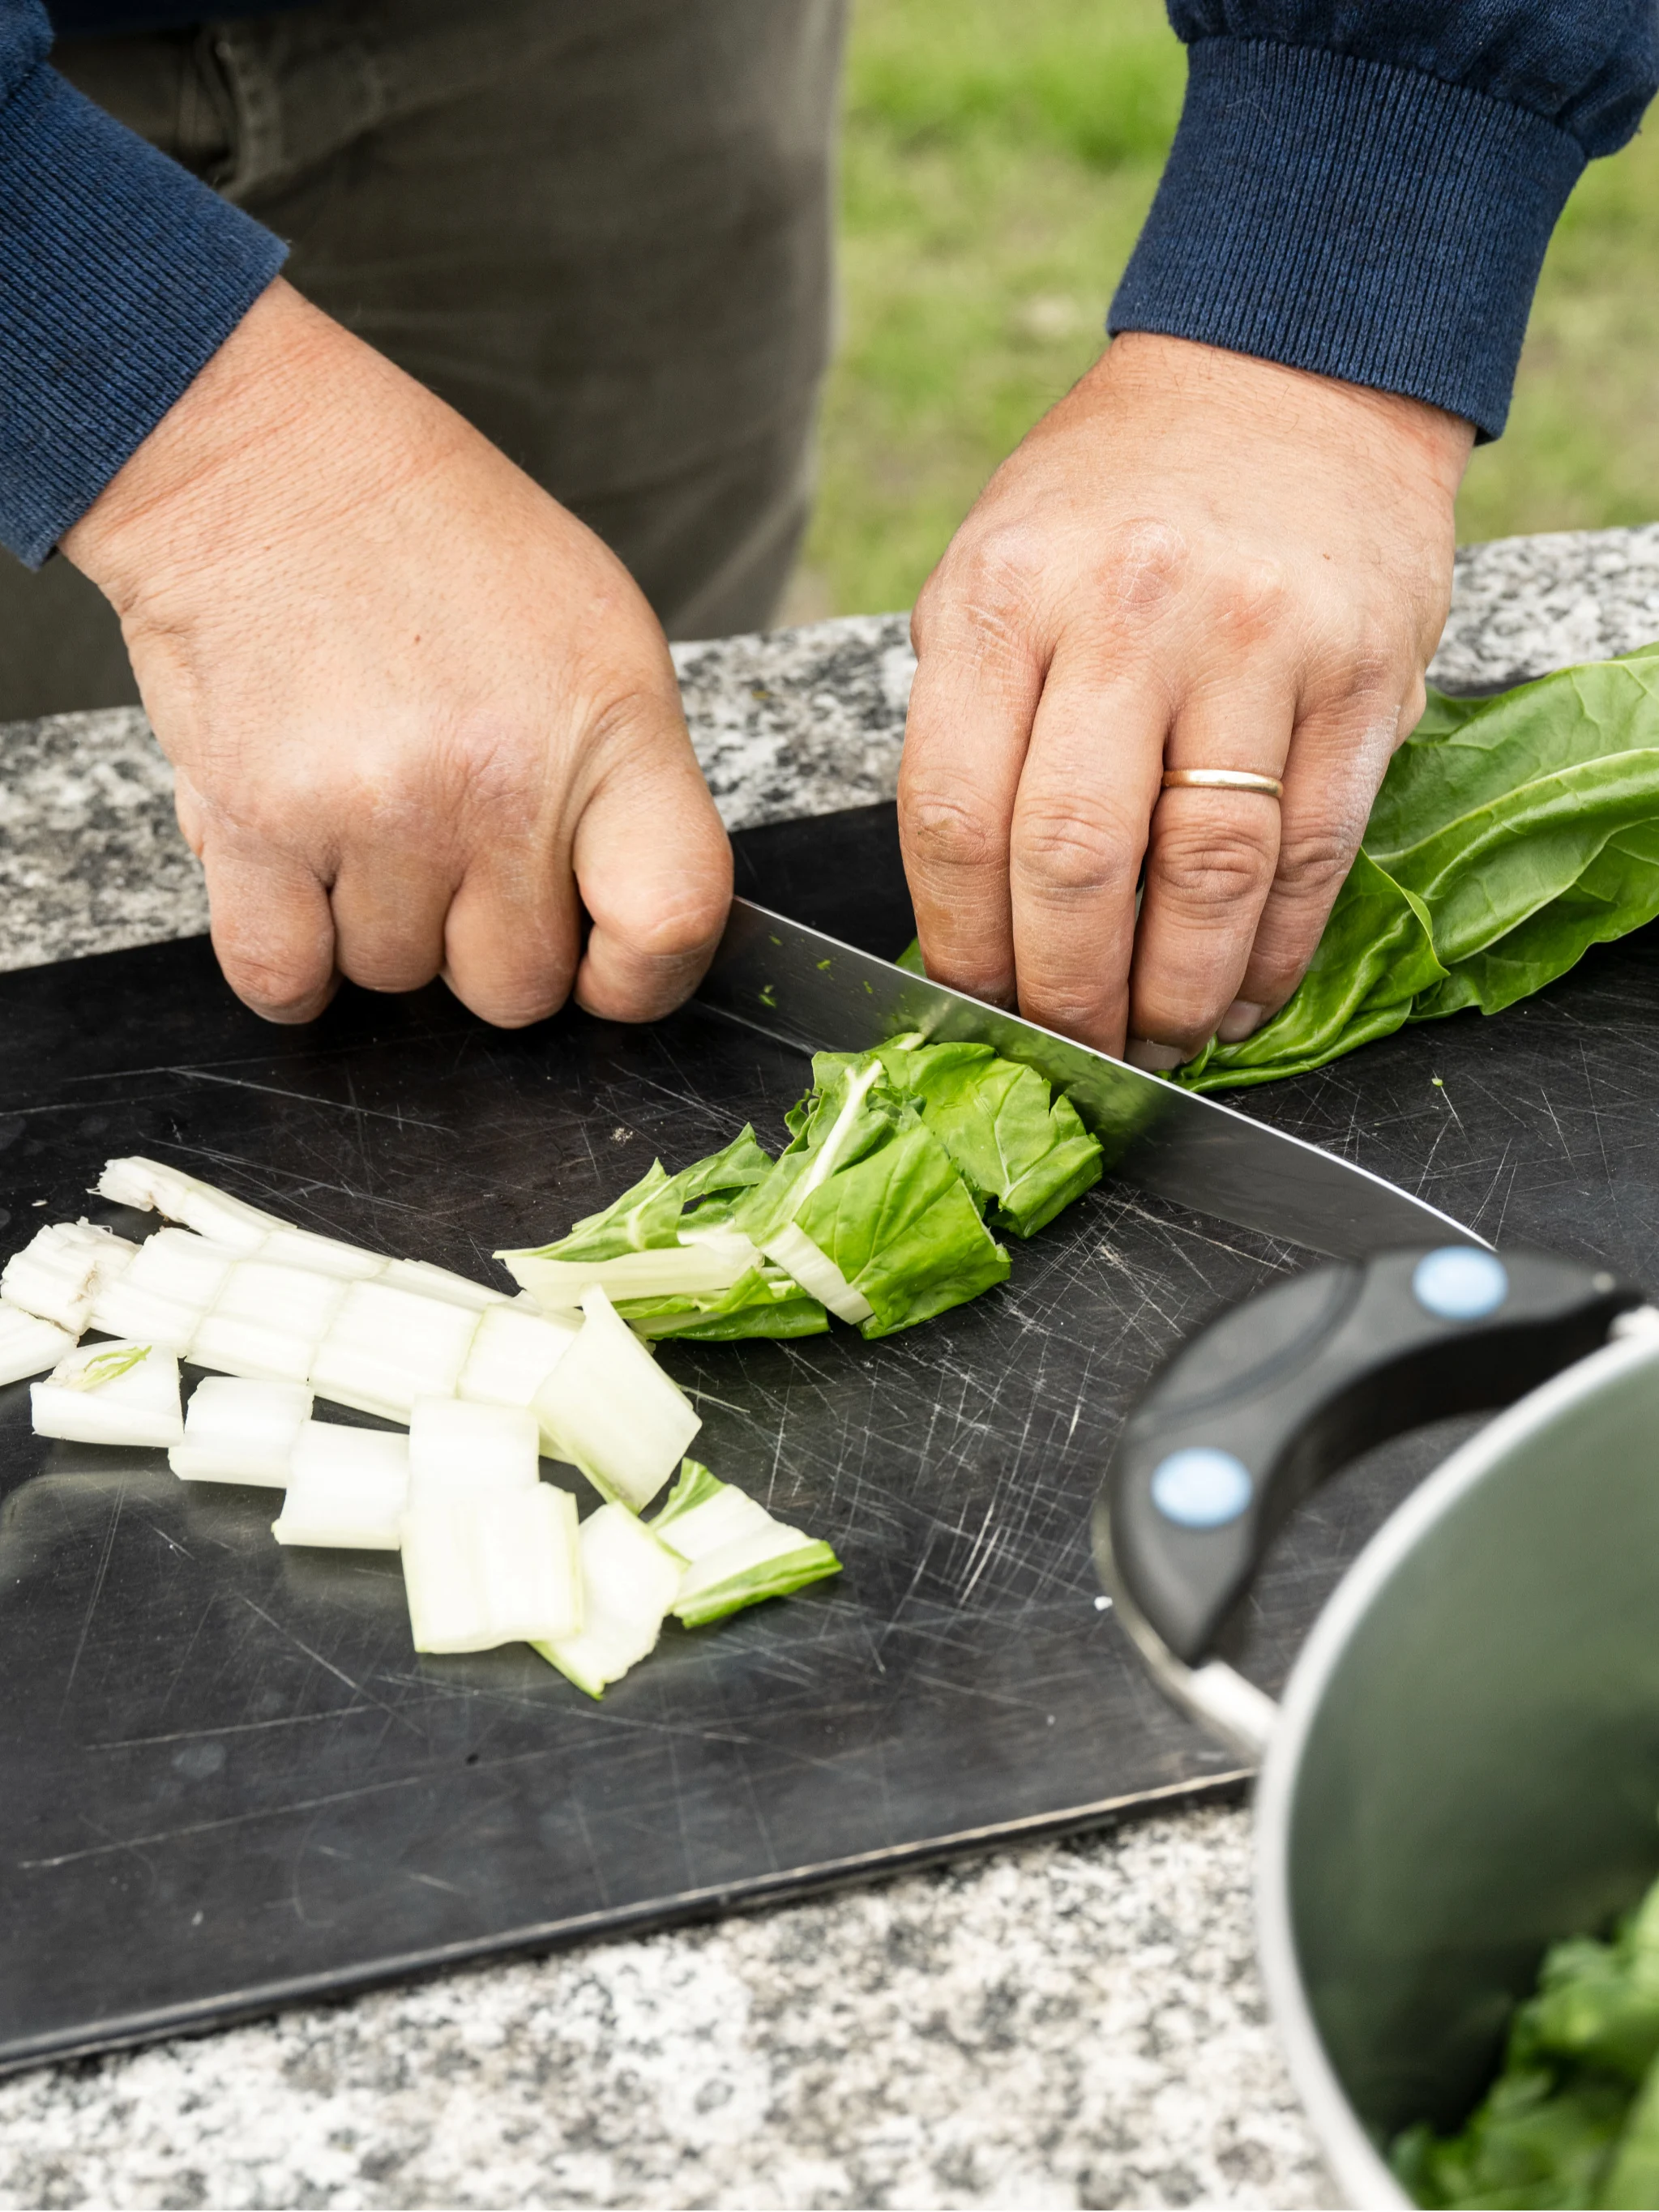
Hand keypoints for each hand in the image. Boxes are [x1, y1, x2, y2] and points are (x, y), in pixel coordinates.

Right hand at [63, 279, 730, 1028]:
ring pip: (396, 979)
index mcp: (608, 726)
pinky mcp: (257, 825)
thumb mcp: (595, 634)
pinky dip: (289, 962)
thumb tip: (627, 925)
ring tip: (366, 810)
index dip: (644, 979)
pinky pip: (284, 980)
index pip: (671, 921)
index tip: (609, 971)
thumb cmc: (436, 543)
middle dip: (488, 945)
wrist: (262, 461)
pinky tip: (298, 881)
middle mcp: (497, 781)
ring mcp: (376, 810)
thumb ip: (625, 785)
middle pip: (518, 987)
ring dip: (380, 928)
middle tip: (454, 848)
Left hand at [899, 332, 1473, 1063]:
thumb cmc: (1115, 499)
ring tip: (1157, 1045)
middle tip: (1068, 1051)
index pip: (952, 814)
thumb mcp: (994, 568)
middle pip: (1075, 862)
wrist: (1285, 373)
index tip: (970, 1006)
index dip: (960, 943)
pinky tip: (1240, 995)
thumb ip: (971, 722)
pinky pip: (1314, 855)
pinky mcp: (1364, 676)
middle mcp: (1126, 614)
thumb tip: (967, 913)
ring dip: (1175, 995)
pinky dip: (1274, 953)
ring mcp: (1255, 645)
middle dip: (1065, 995)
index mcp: (1003, 594)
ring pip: (1207, 876)